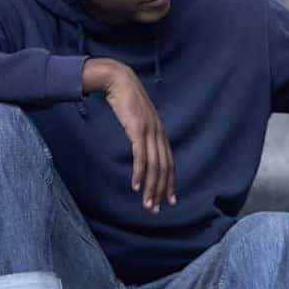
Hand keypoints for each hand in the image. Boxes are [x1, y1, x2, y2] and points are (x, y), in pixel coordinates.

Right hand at [83, 58, 175, 213]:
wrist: (118, 79)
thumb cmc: (125, 99)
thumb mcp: (137, 119)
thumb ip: (141, 132)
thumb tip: (141, 145)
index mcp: (160, 132)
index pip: (169, 163)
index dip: (170, 182)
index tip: (170, 199)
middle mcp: (158, 133)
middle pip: (164, 168)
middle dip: (161, 191)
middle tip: (157, 209)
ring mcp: (149, 131)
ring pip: (154, 166)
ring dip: (151, 188)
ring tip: (147, 204)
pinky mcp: (137, 129)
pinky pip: (140, 156)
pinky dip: (140, 173)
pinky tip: (137, 186)